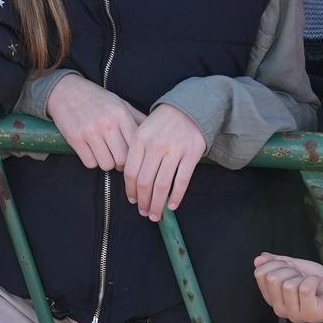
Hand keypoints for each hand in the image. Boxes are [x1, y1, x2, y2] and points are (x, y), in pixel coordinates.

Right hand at [47, 73, 144, 171]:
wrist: (66, 90)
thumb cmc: (97, 99)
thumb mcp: (120, 104)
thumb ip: (138, 119)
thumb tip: (158, 133)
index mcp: (121, 115)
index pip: (137, 147)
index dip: (137, 157)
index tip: (133, 158)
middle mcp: (107, 124)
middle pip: (122, 160)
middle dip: (121, 164)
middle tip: (118, 159)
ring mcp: (90, 132)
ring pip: (106, 164)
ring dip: (106, 163)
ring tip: (104, 154)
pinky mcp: (75, 139)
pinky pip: (90, 163)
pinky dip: (92, 161)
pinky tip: (91, 151)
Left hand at [125, 103, 205, 219]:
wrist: (188, 108)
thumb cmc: (162, 122)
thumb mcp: (143, 129)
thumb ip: (135, 151)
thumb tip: (131, 181)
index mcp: (140, 139)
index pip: (131, 171)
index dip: (131, 190)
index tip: (132, 201)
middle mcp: (156, 145)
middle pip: (146, 181)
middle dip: (143, 201)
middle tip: (144, 213)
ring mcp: (174, 150)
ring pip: (162, 184)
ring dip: (157, 203)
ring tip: (155, 214)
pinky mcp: (191, 154)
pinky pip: (182, 180)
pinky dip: (176, 196)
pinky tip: (172, 206)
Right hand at [254, 253, 322, 322]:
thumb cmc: (318, 281)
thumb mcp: (296, 267)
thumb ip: (277, 263)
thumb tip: (258, 258)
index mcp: (273, 298)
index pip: (260, 273)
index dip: (276, 263)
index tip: (290, 267)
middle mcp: (280, 309)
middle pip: (273, 278)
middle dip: (290, 270)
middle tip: (302, 276)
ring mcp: (294, 314)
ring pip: (289, 284)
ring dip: (304, 277)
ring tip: (312, 282)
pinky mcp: (310, 314)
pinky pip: (305, 288)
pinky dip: (314, 280)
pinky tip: (318, 284)